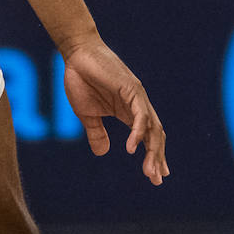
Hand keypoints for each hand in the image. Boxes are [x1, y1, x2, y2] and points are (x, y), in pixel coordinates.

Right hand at [62, 36, 168, 185]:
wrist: (76, 54)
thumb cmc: (81, 79)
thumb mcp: (87, 114)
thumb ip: (96, 132)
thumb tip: (102, 153)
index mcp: (128, 112)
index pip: (147, 137)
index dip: (153, 156)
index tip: (155, 176)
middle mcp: (138, 105)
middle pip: (155, 136)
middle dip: (156, 158)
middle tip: (156, 178)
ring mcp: (137, 97)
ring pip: (152, 128)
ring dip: (152, 151)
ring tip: (149, 170)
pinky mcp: (131, 89)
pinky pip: (139, 115)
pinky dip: (137, 132)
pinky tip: (131, 147)